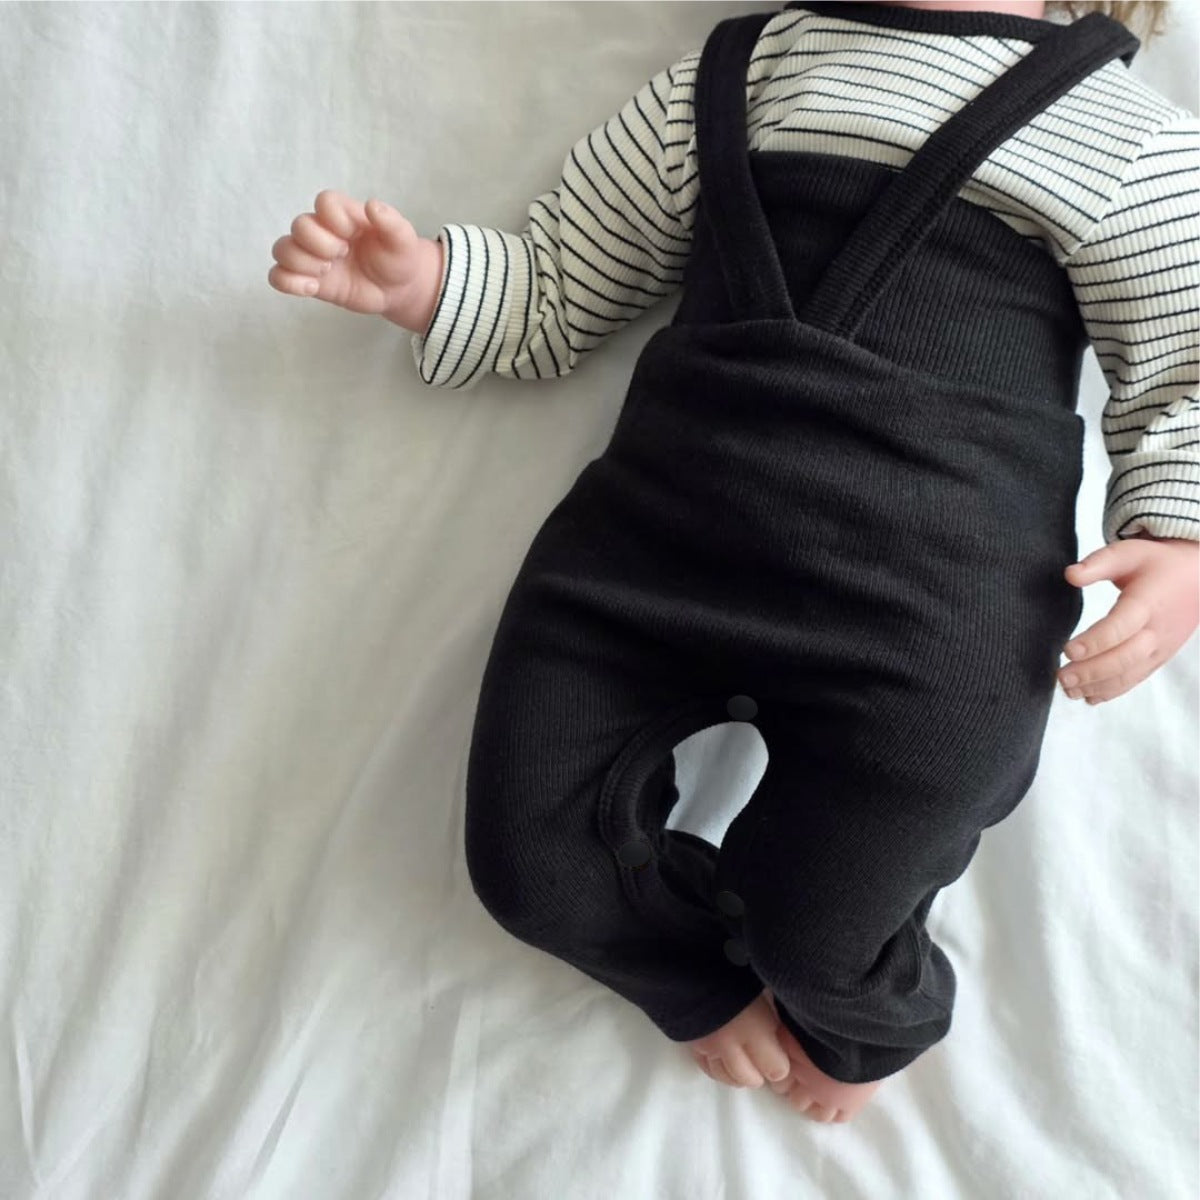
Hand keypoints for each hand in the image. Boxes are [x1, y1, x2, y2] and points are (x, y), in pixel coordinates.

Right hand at [268, 190, 443, 331]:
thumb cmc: (399, 258)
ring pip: (282, 249)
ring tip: (327, 272)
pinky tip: (313, 288)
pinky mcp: (309, 280)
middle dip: (320, 244)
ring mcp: (313, 256)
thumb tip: (372, 206)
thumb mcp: (404, 239)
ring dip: (303, 262)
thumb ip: (391, 222)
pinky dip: (288, 282)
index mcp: (344, 214)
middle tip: (343, 255)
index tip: (354, 234)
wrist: (398, 290)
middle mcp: (323, 231)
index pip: (324, 201)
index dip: (335, 219)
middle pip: (299, 225)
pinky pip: (278, 276)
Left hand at [1058, 536, 1198, 703]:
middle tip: (1061, 676)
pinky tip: (1088, 696)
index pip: (1121, 627)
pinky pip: (1136, 679)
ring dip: (1098, 686)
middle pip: (1125, 658)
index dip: (1095, 642)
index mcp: (1148, 603)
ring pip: (1130, 675)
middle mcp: (1157, 631)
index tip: (1066, 650)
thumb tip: (1069, 574)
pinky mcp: (1159, 659)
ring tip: (1068, 690)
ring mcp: (1160, 648)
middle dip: (1092, 671)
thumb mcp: (1128, 553)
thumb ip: (1098, 563)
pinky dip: (1112, 691)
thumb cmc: (1156, 564)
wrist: (1197, 577)